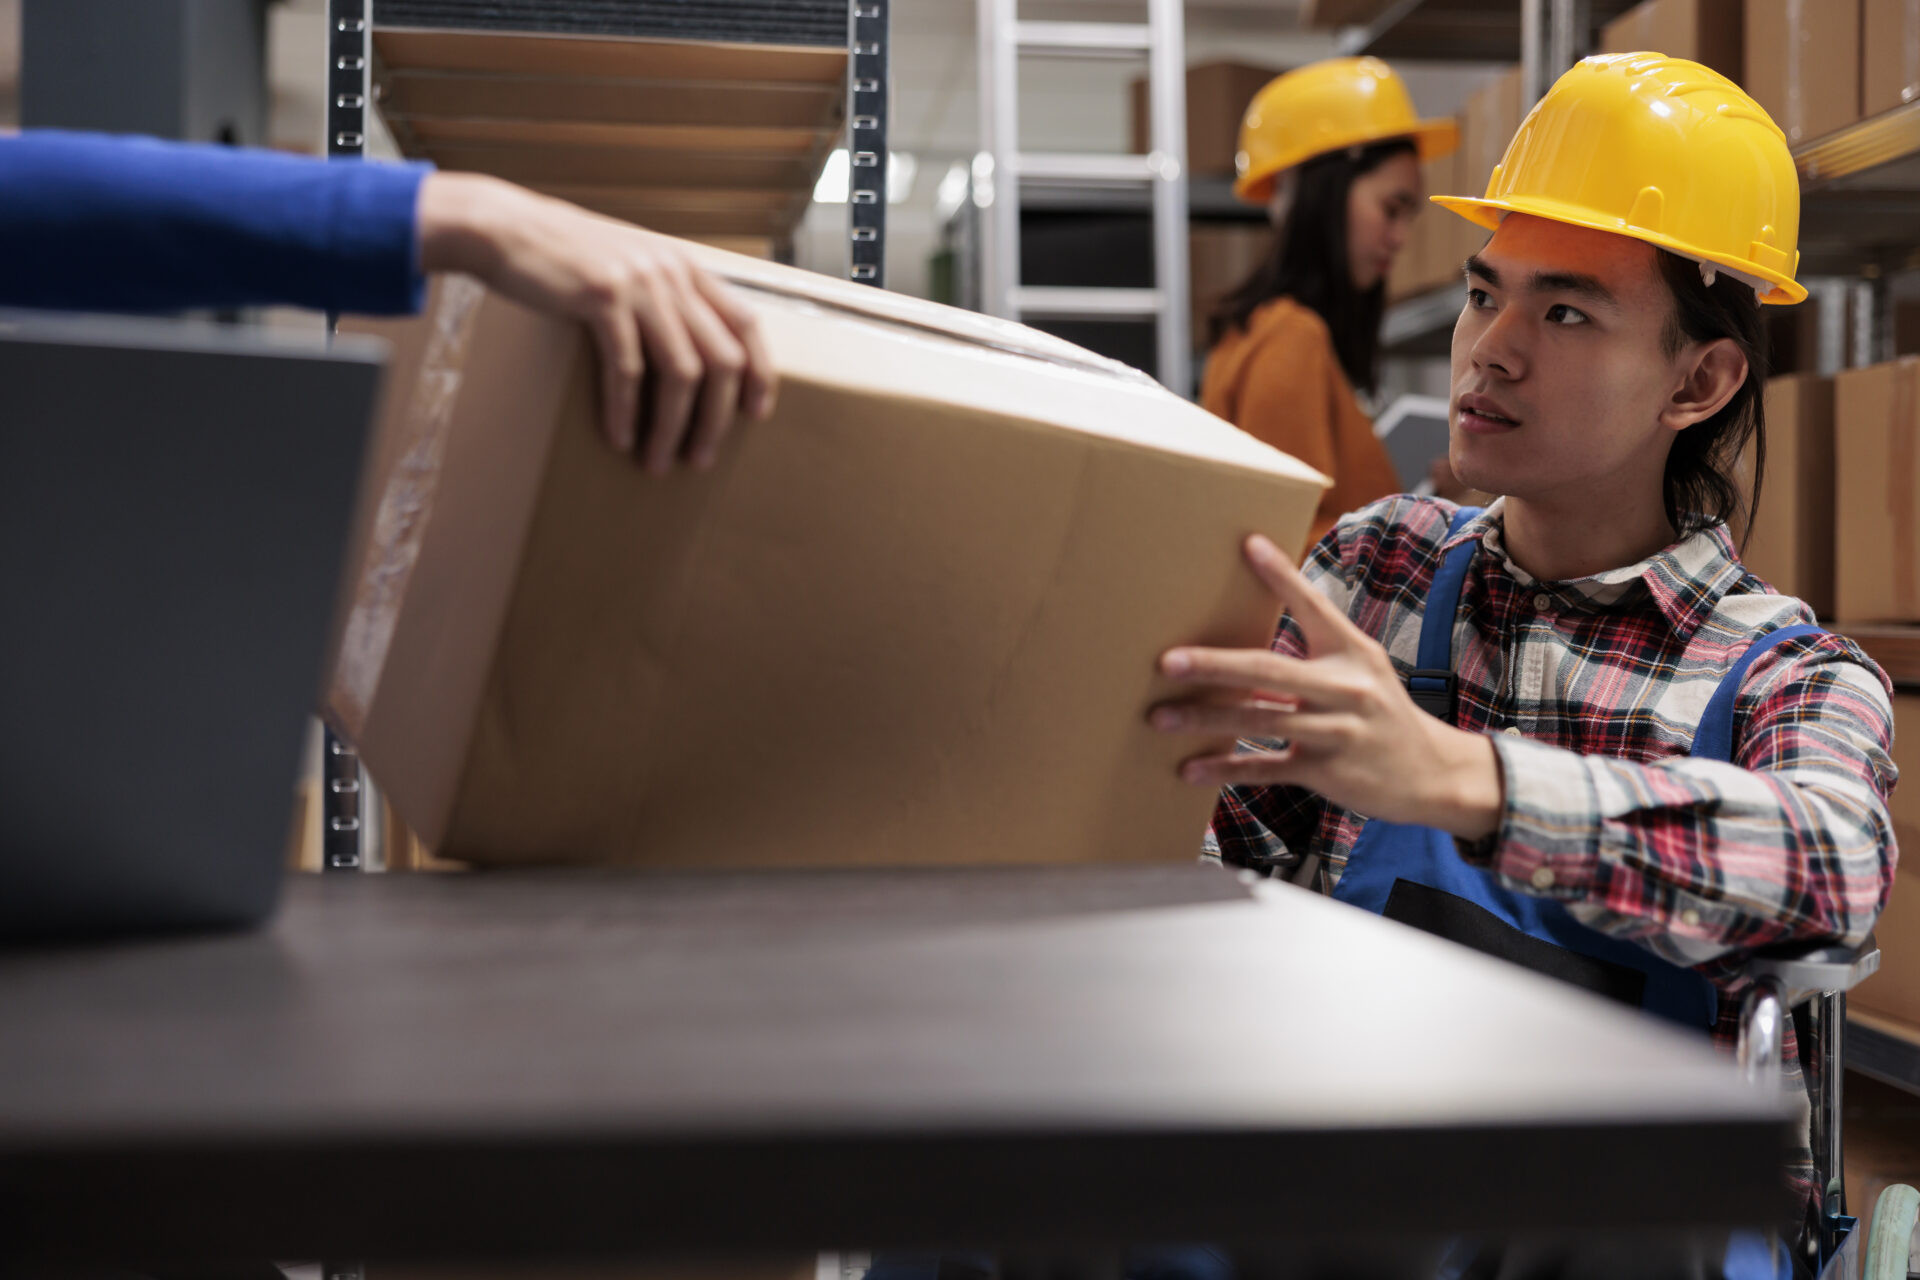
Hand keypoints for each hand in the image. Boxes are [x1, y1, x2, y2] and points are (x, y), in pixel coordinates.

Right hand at [416, 172, 776, 470]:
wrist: (507, 227)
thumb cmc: (567, 259)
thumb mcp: (631, 266)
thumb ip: (665, 297)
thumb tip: (691, 357)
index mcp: (686, 267)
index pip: (746, 324)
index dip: (759, 373)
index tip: (756, 415)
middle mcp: (672, 273)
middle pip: (721, 360)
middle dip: (716, 419)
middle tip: (700, 458)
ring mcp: (640, 282)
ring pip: (680, 373)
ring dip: (672, 427)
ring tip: (659, 462)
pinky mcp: (602, 296)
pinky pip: (627, 369)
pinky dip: (626, 411)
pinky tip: (620, 439)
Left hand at [1150, 534, 1503, 839]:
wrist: (1432, 773)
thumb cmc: (1380, 711)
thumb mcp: (1363, 668)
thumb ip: (1317, 644)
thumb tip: (1257, 629)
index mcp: (1351, 651)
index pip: (1312, 605)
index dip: (1280, 575)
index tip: (1247, 544)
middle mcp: (1345, 687)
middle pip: (1268, 670)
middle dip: (1214, 665)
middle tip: (1167, 660)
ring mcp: (1337, 730)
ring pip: (1259, 720)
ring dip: (1205, 719)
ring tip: (1160, 716)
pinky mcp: (1327, 770)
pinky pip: (1267, 768)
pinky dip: (1226, 769)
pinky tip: (1190, 768)